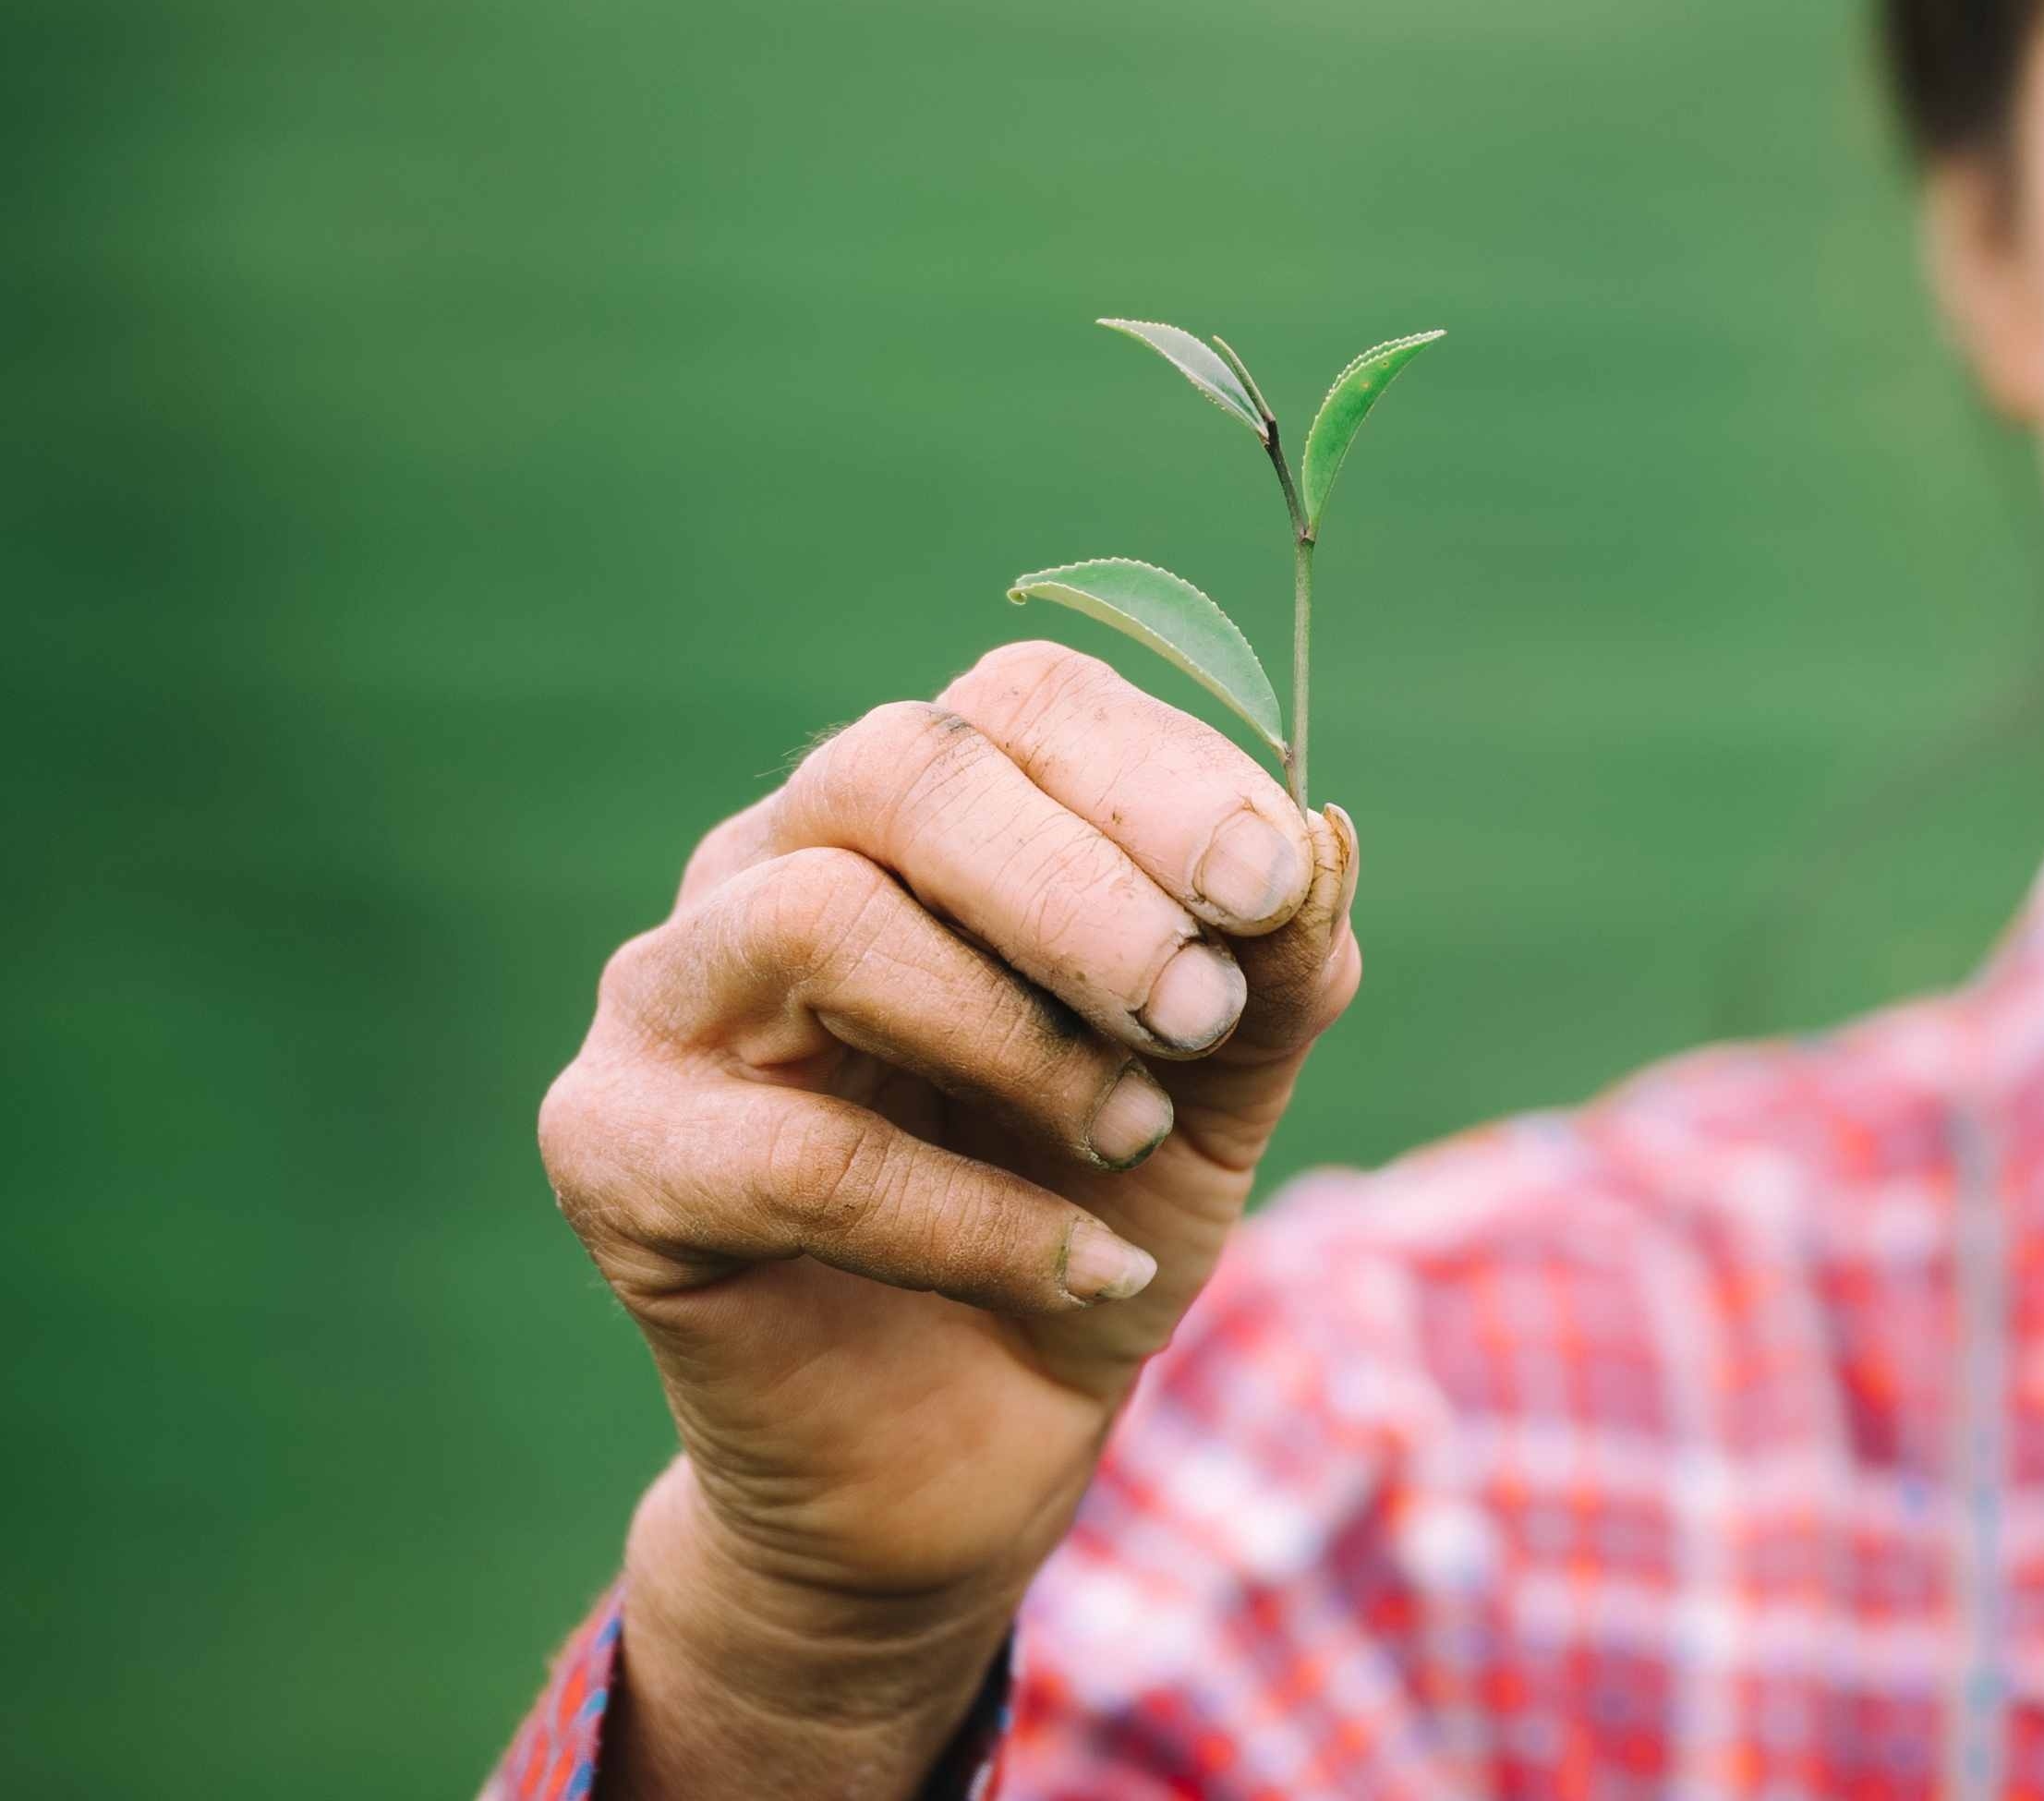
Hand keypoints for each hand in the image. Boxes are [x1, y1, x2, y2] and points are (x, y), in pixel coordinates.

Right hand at [537, 640, 1361, 1795]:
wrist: (968, 1446)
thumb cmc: (1088, 1212)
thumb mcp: (1219, 1090)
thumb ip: (1273, 971)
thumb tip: (1323, 840)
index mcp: (925, 814)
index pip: (1022, 704)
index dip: (1158, 776)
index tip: (1274, 888)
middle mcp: (771, 862)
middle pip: (900, 771)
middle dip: (1083, 889)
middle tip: (1198, 1011)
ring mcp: (668, 998)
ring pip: (820, 920)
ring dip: (1016, 1034)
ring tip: (1132, 1132)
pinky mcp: (614, 1153)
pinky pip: (791, 1152)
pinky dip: (970, 1218)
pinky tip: (1085, 1268)